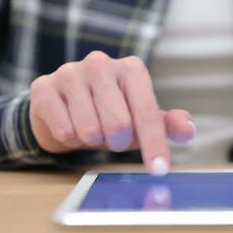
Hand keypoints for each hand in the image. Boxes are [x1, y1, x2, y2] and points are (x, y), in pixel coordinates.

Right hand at [29, 51, 195, 175]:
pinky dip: (70, 139)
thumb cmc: (108, 113)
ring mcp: (70, 72)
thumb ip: (166, 124)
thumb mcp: (140, 119)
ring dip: (92, 140)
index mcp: (131, 68)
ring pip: (89, 130)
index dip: (154, 145)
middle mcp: (101, 63)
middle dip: (118, 142)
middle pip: (119, 124)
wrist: (60, 108)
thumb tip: (189, 130)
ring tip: (91, 129)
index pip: (148, 113)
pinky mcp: (43, 87)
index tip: (160, 169)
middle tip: (112, 138)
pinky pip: (64, 131)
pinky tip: (70, 126)